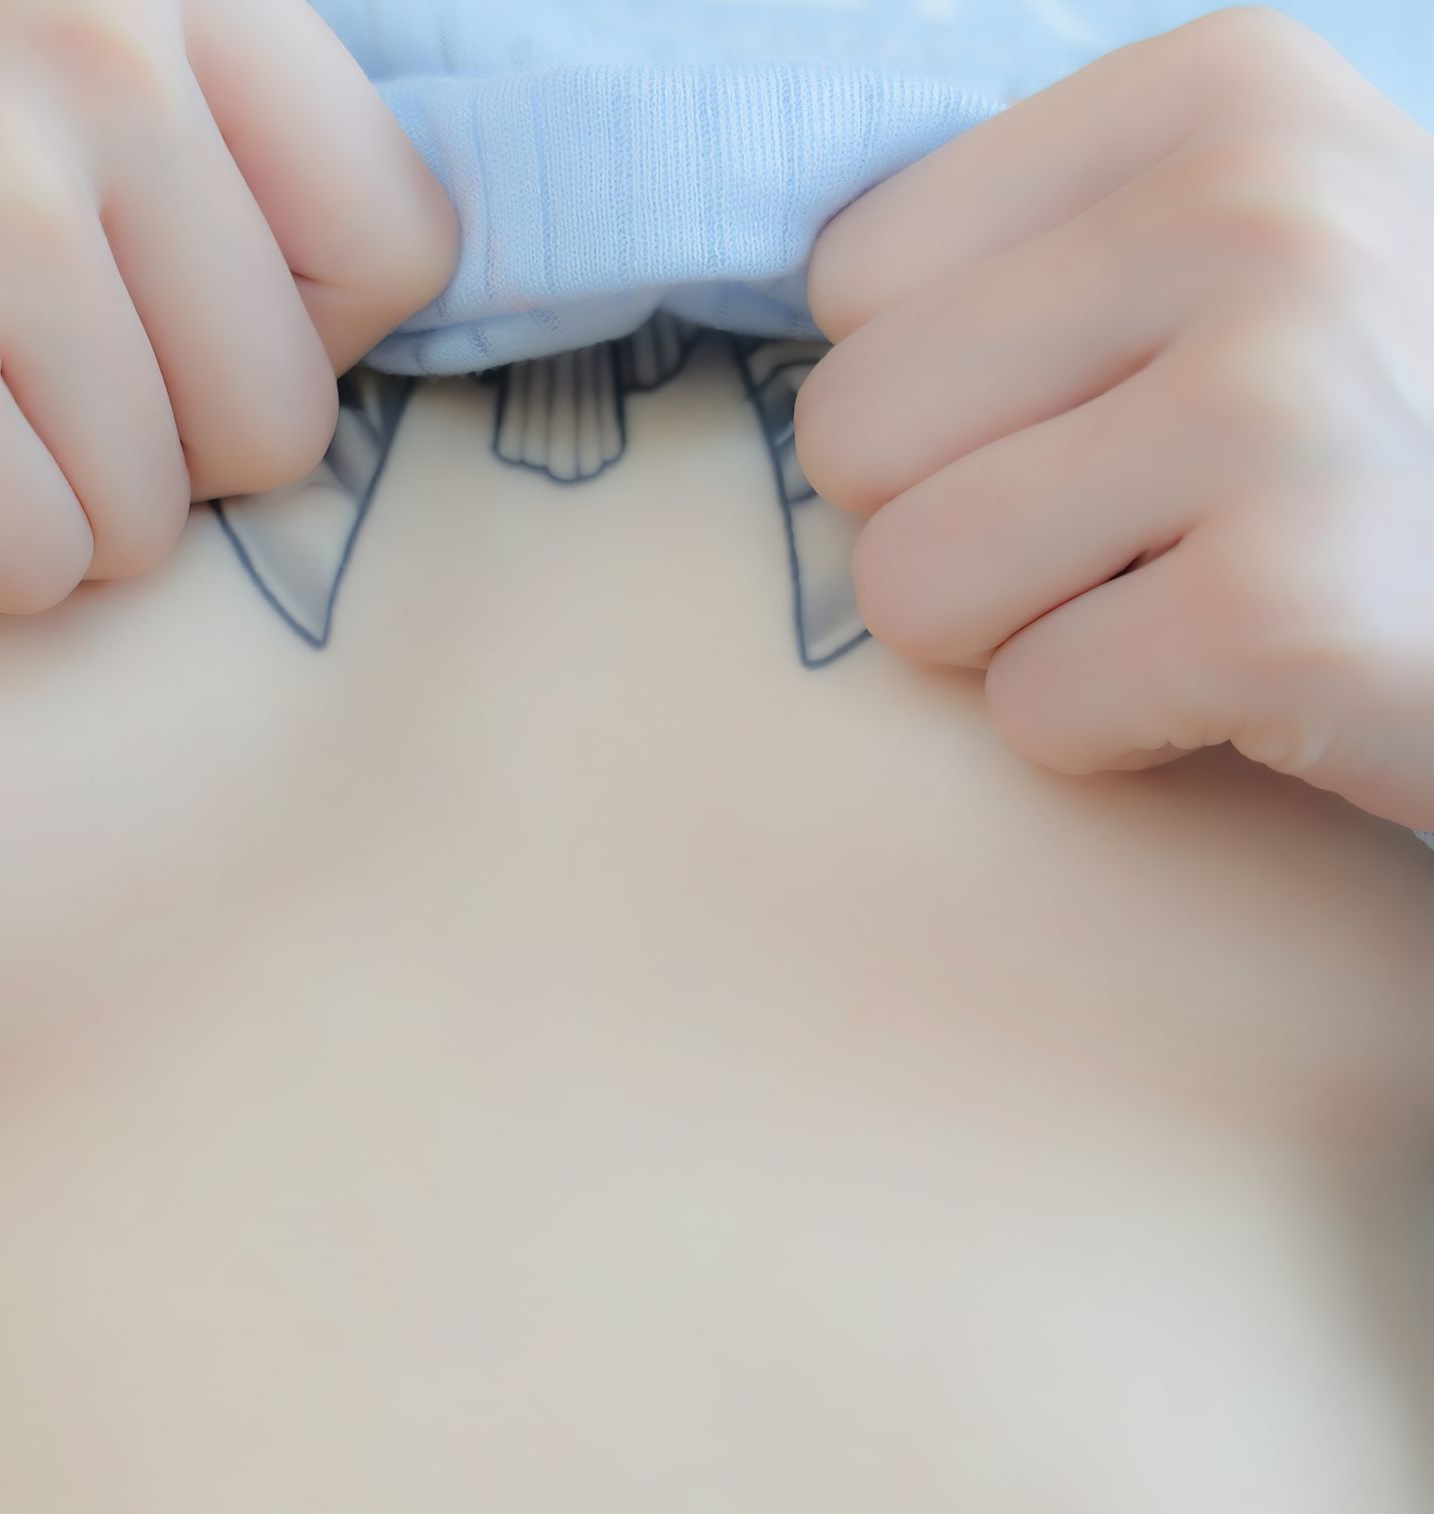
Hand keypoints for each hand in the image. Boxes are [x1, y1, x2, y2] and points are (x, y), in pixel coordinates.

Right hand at [0, 0, 456, 610]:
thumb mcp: (36, 55)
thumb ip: (210, 144)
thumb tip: (375, 319)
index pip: (403, 244)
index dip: (295, 337)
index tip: (168, 320)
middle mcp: (94, 46)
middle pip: (281, 421)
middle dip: (154, 446)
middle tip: (2, 359)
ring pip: (152, 521)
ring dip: (33, 496)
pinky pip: (38, 570)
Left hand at [795, 4, 1433, 834]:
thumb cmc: (1399, 446)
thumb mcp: (1278, 255)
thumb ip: (1068, 244)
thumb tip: (814, 299)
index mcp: (1226, 100)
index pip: (857, 274)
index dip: (942, 398)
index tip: (1096, 420)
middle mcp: (1255, 213)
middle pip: (853, 430)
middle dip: (954, 527)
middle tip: (1126, 542)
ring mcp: (1275, 406)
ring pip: (911, 585)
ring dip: (1023, 641)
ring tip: (1181, 603)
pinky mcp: (1282, 608)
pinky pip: (1030, 715)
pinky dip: (1116, 738)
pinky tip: (1248, 684)